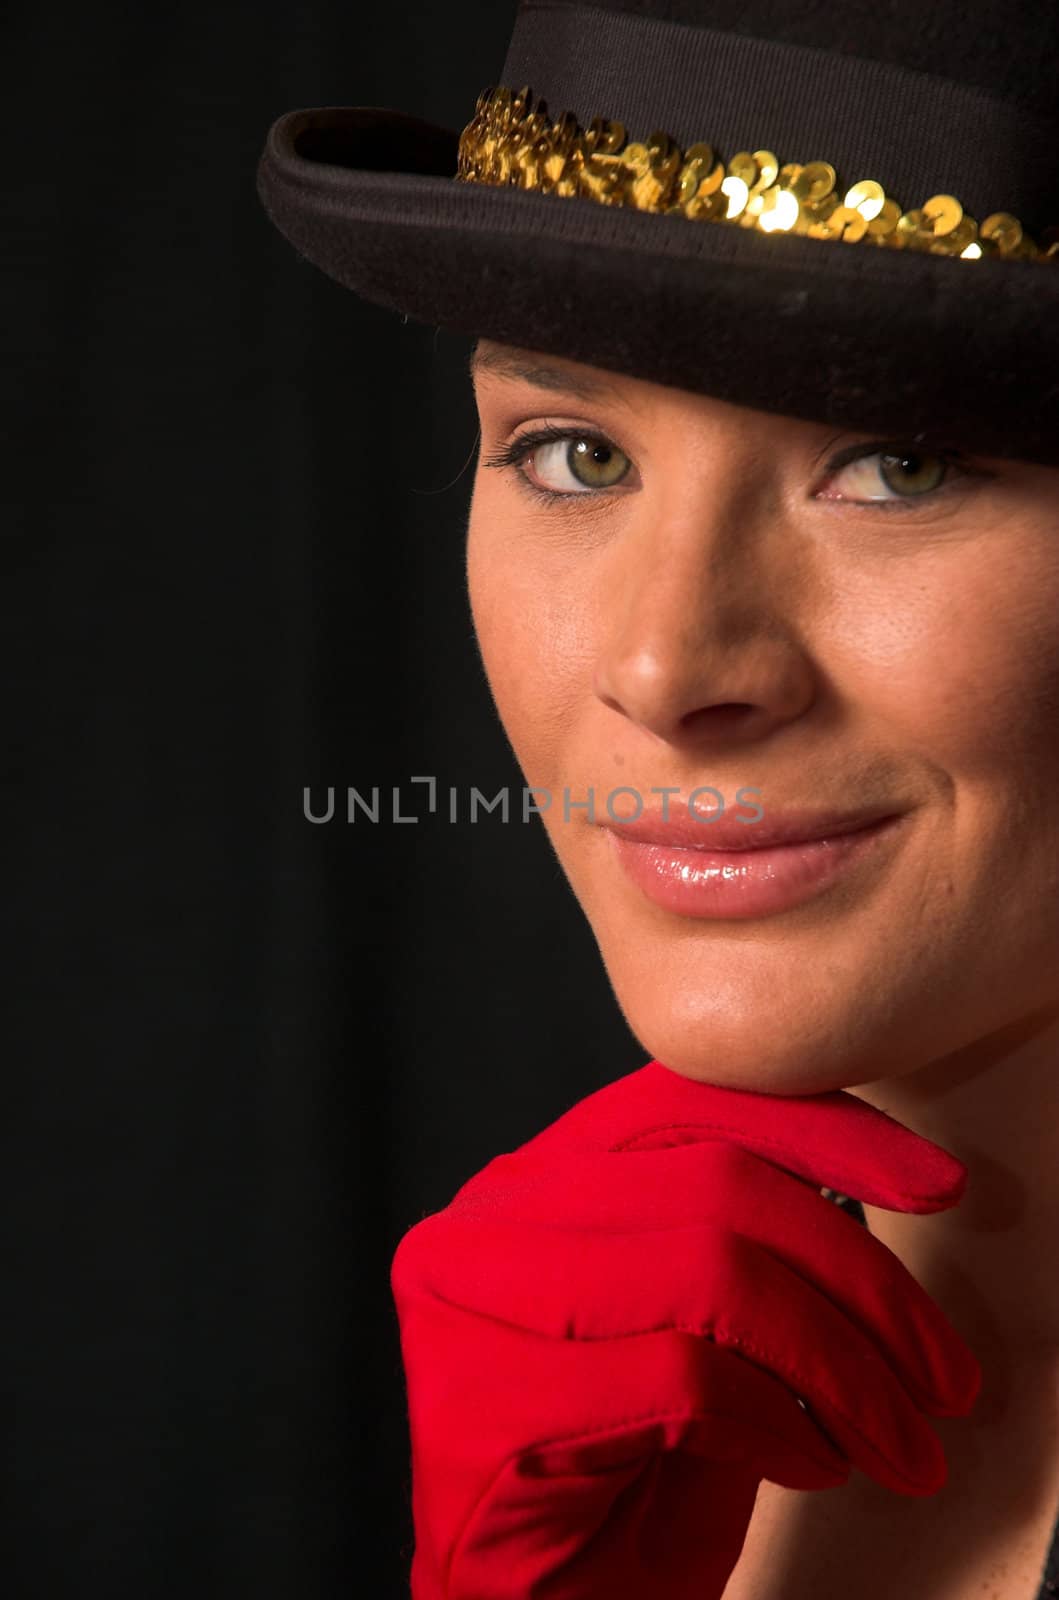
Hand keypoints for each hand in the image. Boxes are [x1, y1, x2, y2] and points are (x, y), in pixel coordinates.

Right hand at [390, 1060, 980, 1598]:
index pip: (685, 1098)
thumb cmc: (617, 1475)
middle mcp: (490, 1218)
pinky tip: (813, 1463)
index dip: (821, 1128)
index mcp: (539, 1178)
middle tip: (941, 1370)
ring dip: (840, 1365)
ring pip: (709, 1269)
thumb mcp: (698, 1333)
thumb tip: (872, 1197)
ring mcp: (472, 1301)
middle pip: (713, 1181)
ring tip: (899, 1437)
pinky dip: (780, 1423)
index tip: (931, 1181)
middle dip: (859, 1276)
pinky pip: (683, 1378)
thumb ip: (743, 1247)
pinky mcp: (483, 1401)